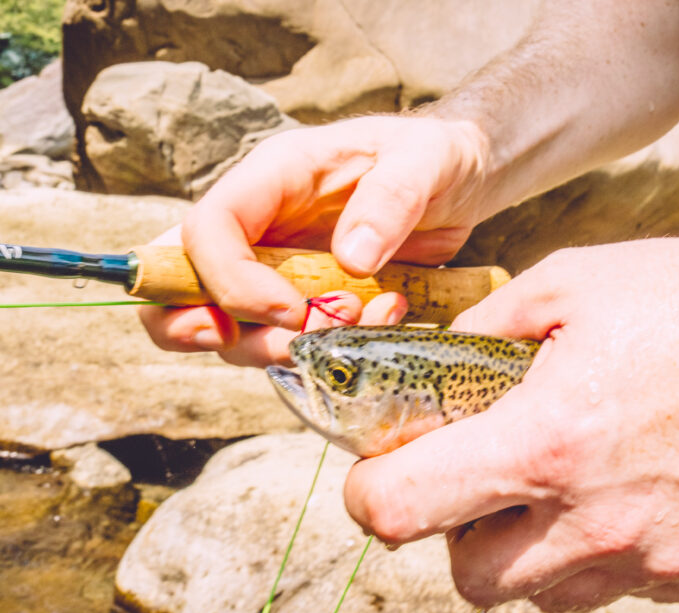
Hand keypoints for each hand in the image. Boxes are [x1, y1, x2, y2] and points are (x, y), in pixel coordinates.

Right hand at [139, 115, 488, 365]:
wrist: (459, 182)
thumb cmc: (437, 158)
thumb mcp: (429, 159)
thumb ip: (393, 199)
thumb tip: (353, 258)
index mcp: (274, 177)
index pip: (208, 230)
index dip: (229, 281)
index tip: (291, 311)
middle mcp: (262, 225)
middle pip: (182, 283)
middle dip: (208, 329)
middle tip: (285, 346)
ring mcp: (278, 267)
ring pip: (230, 325)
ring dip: (281, 347)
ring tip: (358, 322)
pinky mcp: (306, 300)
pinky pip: (286, 340)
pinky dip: (325, 351)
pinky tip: (385, 318)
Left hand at [343, 234, 678, 611]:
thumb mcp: (565, 285)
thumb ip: (478, 334)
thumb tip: (429, 370)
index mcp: (546, 444)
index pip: (402, 513)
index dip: (371, 496)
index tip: (383, 476)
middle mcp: (596, 520)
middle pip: (470, 578)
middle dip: (457, 534)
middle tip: (484, 483)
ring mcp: (656, 558)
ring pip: (547, 594)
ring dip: (533, 550)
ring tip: (566, 484)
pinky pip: (626, 587)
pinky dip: (609, 553)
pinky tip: (635, 491)